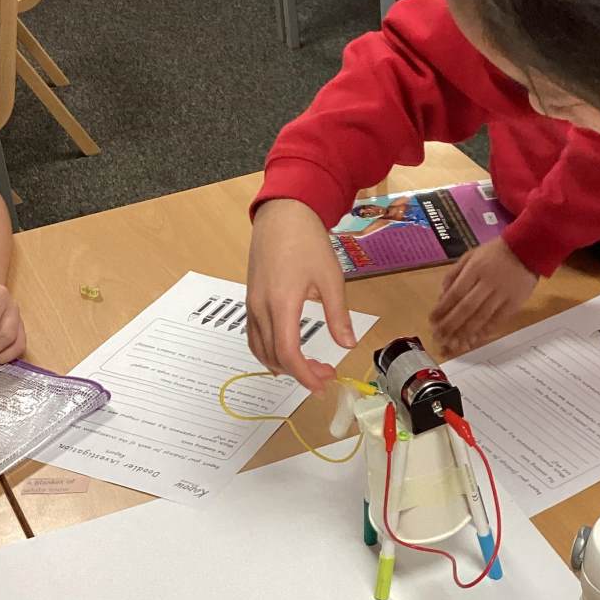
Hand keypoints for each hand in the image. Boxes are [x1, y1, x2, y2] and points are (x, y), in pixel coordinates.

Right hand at [247, 199, 354, 389]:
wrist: (282, 215)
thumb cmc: (307, 241)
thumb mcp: (330, 278)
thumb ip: (338, 315)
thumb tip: (348, 344)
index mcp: (282, 304)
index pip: (288, 353)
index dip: (305, 375)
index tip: (322, 384)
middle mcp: (261, 308)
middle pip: (274, 356)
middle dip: (299, 372)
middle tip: (325, 374)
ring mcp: (252, 304)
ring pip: (259, 349)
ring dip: (282, 365)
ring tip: (307, 368)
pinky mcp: (251, 299)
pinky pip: (254, 336)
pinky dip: (268, 352)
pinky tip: (285, 352)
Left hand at [429, 238, 537, 356]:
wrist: (527, 249)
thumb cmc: (494, 253)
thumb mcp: (470, 255)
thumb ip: (454, 273)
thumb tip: (442, 296)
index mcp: (474, 269)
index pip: (455, 293)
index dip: (442, 309)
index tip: (432, 320)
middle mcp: (487, 282)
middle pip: (466, 308)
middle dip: (450, 324)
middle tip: (439, 336)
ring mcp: (502, 294)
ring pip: (481, 316)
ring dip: (466, 332)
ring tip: (454, 342)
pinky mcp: (515, 302)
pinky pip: (498, 320)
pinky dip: (485, 330)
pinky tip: (474, 338)